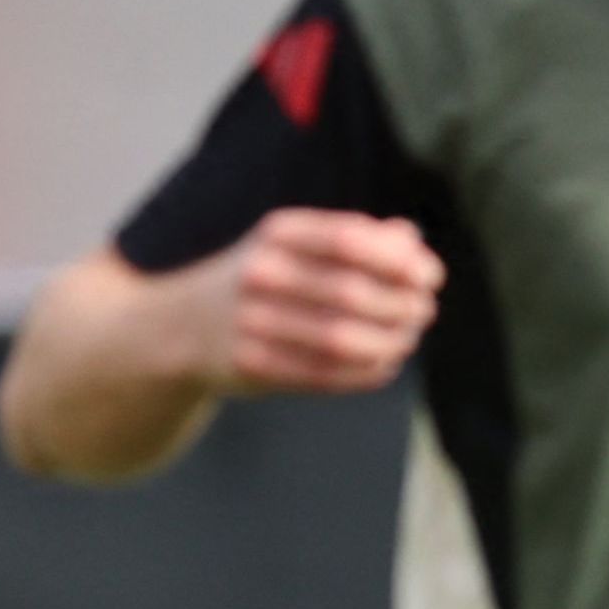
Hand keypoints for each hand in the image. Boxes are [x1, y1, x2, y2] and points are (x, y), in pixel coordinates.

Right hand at [203, 208, 443, 396]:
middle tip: (424, 311)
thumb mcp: (293, 243)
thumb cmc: (258, 279)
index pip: (349, 240)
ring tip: (407, 338)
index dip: (399, 259)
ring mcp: (251, 322)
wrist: (178, 327)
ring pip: (341, 339)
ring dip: (388, 342)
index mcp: (277, 233)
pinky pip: (324, 374)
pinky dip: (364, 372)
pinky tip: (384, 363)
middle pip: (351, 292)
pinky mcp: (251, 366)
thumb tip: (411, 239)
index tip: (430, 276)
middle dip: (401, 304)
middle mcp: (260, 273)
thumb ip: (353, 238)